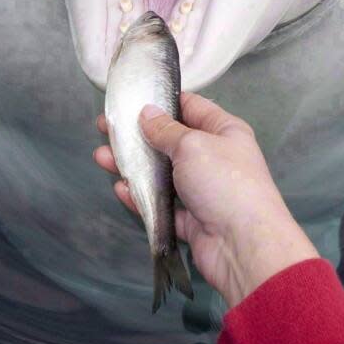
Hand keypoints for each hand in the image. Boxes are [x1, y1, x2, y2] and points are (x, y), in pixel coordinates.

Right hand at [93, 92, 318, 306]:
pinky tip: (121, 188)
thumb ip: (166, 130)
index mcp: (224, 132)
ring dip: (133, 166)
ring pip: (161, 174)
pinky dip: (142, 197)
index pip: (191, 107)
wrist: (242, 245)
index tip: (132, 98)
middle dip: (138, 136)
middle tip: (105, 128)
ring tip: (101, 157)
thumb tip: (147, 112)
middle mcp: (214, 158)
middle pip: (170, 142)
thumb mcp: (192, 145)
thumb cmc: (222, 181)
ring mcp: (202, 190)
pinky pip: (161, 204)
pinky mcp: (190, 220)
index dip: (162, 101)